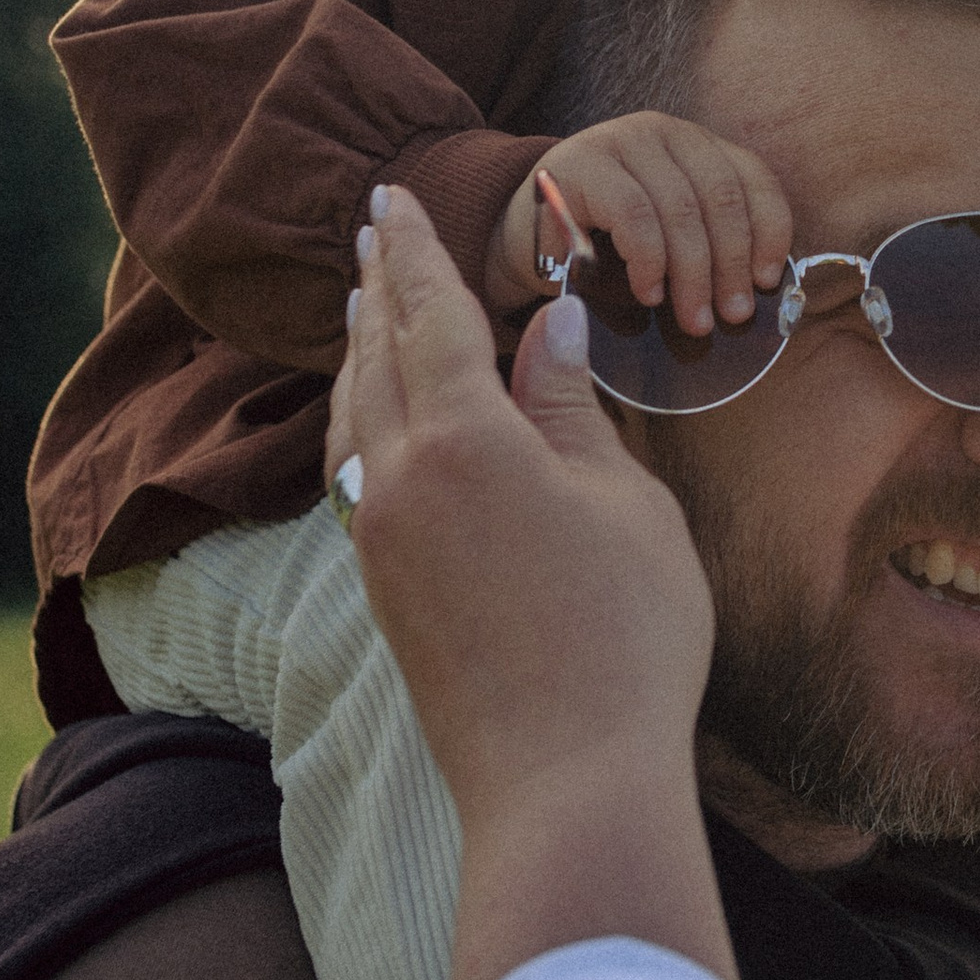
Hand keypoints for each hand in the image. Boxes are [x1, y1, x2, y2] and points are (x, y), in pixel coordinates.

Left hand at [330, 190, 714, 879]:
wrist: (566, 780)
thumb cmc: (624, 637)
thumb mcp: (624, 505)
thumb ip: (573, 409)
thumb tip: (548, 329)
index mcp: (465, 439)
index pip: (430, 314)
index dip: (415, 250)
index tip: (394, 198)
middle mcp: (399, 479)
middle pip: (377, 356)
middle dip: (379, 286)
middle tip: (374, 227)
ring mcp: (381, 538)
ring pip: (355, 416)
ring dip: (361, 350)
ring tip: (367, 307)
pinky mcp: (383, 588)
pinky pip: (356, 470)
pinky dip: (363, 416)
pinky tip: (379, 416)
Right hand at [486, 114, 794, 332]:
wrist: (522, 233)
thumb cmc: (606, 244)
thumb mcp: (668, 234)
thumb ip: (709, 243)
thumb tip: (760, 292)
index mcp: (695, 145)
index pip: (752, 178)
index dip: (770, 230)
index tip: (768, 280)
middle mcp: (661, 131)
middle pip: (720, 196)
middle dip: (731, 264)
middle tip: (730, 314)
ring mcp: (618, 141)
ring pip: (680, 208)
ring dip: (693, 273)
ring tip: (694, 318)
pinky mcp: (578, 164)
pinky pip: (633, 214)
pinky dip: (650, 259)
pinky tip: (649, 291)